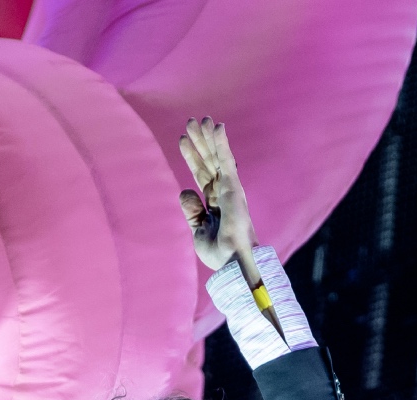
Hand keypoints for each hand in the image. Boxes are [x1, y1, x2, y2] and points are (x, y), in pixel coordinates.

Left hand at [178, 117, 259, 280]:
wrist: (231, 262)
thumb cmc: (219, 253)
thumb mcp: (198, 231)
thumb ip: (191, 211)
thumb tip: (184, 190)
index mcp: (215, 203)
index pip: (202, 174)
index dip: (192, 157)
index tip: (183, 140)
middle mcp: (224, 193)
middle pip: (209, 161)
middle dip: (200, 142)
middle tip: (191, 122)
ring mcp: (230, 189)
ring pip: (217, 157)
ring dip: (209, 138)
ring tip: (200, 119)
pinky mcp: (234, 187)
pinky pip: (226, 161)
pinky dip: (222, 144)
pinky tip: (217, 127)